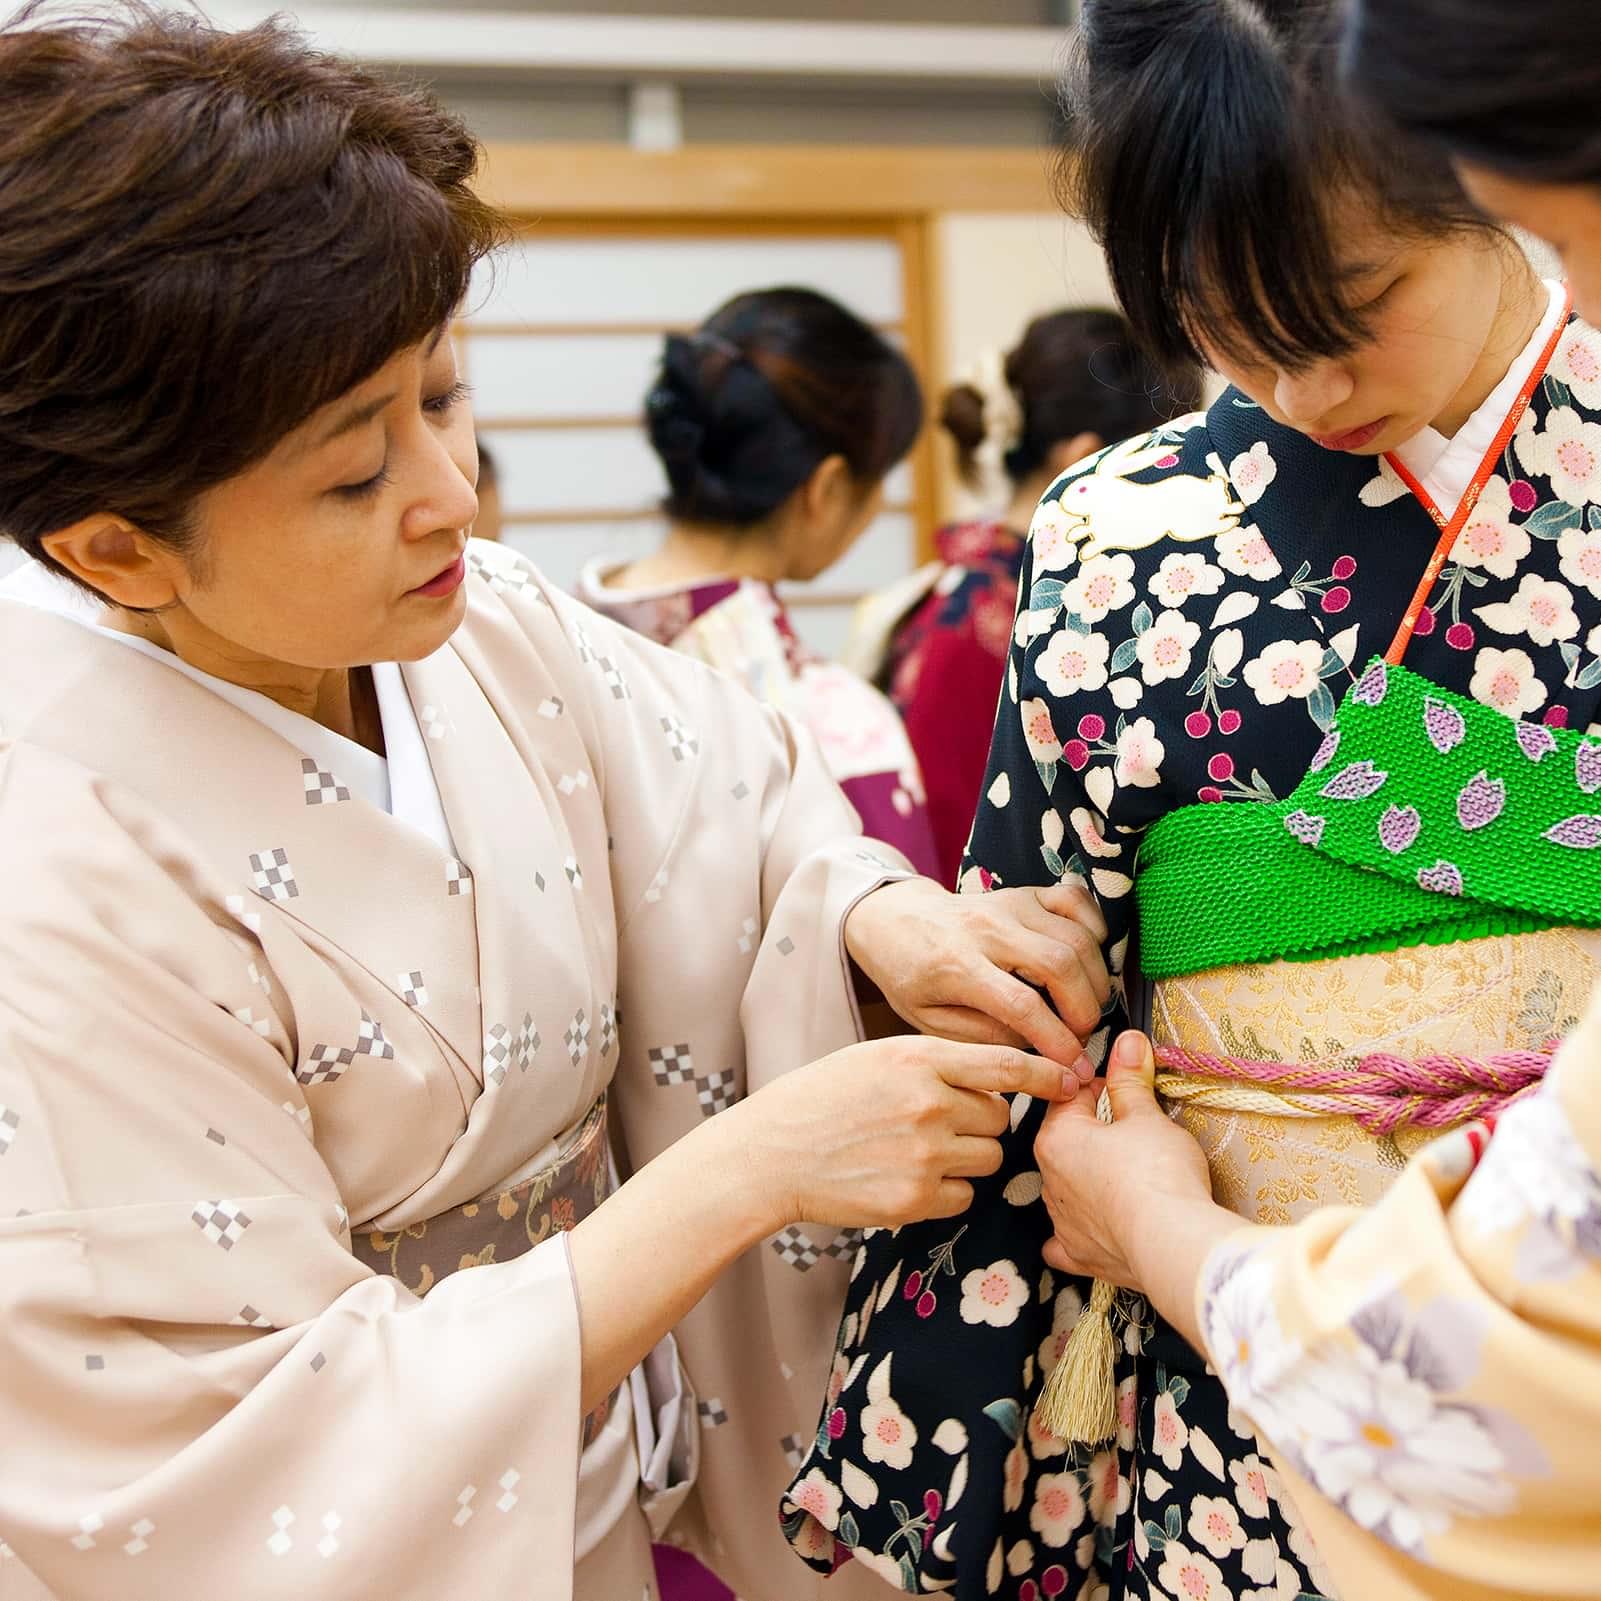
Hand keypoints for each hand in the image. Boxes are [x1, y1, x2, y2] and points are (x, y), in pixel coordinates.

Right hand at [745, 1036, 1072, 1230]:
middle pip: (1000, 1116)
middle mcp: (928, 1102)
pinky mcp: (916, 1199)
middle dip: (984, 1121)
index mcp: (918, 1057)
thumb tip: (996, 1072)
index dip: (1045, 1073)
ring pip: (988, 1157)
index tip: (1071, 1079)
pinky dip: (946, 1191)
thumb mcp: (876, 1056)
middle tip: (941, 1123)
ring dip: (967, 1156)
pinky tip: (906, 1177)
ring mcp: (924, 1154)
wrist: (773, 1154)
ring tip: (917, 1150)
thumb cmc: (821, 1099)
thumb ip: (935, 1061)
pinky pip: (964, 1195)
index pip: (1005, 1062)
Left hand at [843, 877, 1110, 1071]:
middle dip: (1084, 1009)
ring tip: (1086, 1007)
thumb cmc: (910, 975)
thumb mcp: (927, 1020)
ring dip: (1095, 978)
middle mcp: (987, 928)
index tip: (1074, 1066)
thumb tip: (1035, 1045)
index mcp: (956, 965)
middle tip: (1082, 1035)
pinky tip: (1087, 960)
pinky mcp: (1026, 892)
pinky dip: (1095, 930)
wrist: (896, 920)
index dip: (1057, 1039)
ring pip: (1075, 936)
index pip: (1021, 1004)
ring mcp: (1010, 904)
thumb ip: (981, 1035)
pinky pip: (1076, 902)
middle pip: (1059, 964)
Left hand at [1035, 1030, 1225, 1292]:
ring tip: (1131, 1175)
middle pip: (1069, 1142)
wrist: (1173, 1243)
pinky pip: (1068, 1241)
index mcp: (1056, 1138)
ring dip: (1090, 1179)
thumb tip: (1127, 1041)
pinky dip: (1080, 1233)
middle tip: (1137, 1128)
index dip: (1100, 1084)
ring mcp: (1062, 1222)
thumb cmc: (1157, 1173)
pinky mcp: (1081, 1256)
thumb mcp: (1146, 1116)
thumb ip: (1131, 1079)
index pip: (1070, 1096)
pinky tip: (1095, 1227)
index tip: (1125, 1082)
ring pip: (1067, 1189)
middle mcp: (1049, 1180)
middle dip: (1097, 1131)